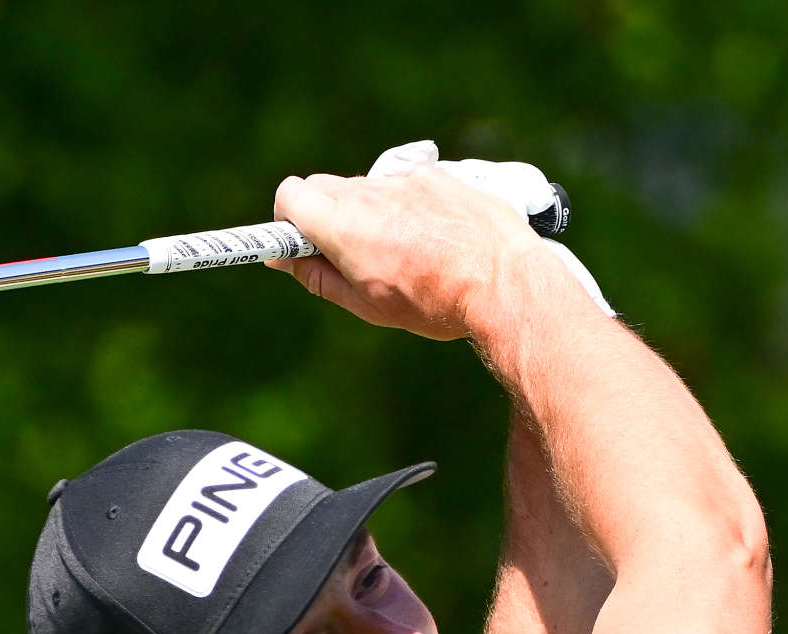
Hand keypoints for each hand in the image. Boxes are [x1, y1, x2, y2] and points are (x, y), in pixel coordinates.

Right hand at [266, 163, 546, 339]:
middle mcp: (369, 193)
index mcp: (343, 226)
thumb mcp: (365, 304)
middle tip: (346, 251)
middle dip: (323, 214)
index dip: (288, 218)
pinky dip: (405, 205)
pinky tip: (431, 236)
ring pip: (365, 188)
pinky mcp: (436, 175)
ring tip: (401, 250)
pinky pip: (403, 185)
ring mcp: (404, 180)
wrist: (504, 281)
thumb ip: (316, 276)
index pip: (290, 195)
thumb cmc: (433, 301)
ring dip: (367, 212)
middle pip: (322, 186)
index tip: (299, 242)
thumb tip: (283, 259)